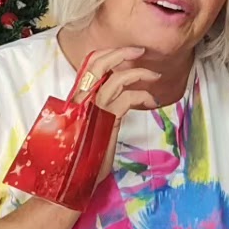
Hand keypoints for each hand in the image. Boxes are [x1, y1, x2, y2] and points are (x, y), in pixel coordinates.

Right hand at [78, 46, 161, 179]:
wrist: (74, 178)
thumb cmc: (84, 154)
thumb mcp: (91, 124)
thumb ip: (99, 108)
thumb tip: (117, 94)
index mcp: (78, 98)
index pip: (89, 65)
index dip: (108, 53)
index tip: (127, 51)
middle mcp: (82, 100)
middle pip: (98, 64)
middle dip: (121, 52)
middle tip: (140, 50)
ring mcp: (92, 109)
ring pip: (116, 79)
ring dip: (139, 73)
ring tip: (154, 75)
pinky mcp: (105, 121)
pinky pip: (127, 99)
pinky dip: (143, 95)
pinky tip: (151, 100)